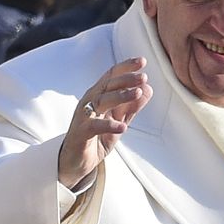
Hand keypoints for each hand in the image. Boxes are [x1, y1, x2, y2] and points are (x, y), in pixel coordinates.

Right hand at [58, 57, 151, 188]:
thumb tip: (148, 89)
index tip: (142, 61)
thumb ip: (131, 107)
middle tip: (143, 77)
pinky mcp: (81, 133)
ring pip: (101, 101)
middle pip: (107, 85)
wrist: (75, 162)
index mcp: (98, 96)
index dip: (126, 67)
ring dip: (120, 96)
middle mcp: (89, 102)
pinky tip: (123, 127)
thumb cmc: (95, 138)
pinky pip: (95, 126)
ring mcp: (83, 117)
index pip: (111, 76)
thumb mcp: (118, 121)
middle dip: (126, 79)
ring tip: (137, 93)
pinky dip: (109, 125)